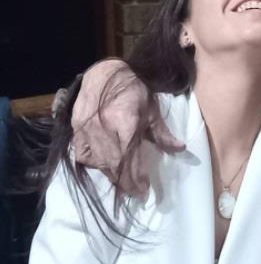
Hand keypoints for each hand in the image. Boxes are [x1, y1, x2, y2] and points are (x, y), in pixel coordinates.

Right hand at [71, 59, 184, 194]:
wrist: (106, 73)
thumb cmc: (133, 91)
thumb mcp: (152, 110)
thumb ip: (162, 133)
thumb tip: (180, 149)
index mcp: (125, 122)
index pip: (129, 158)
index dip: (135, 177)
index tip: (144, 188)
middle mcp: (103, 128)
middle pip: (114, 164)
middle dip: (126, 182)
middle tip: (136, 191)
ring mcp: (86, 129)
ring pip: (98, 162)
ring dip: (112, 175)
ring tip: (124, 183)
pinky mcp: (76, 129)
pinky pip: (83, 155)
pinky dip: (95, 164)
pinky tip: (105, 168)